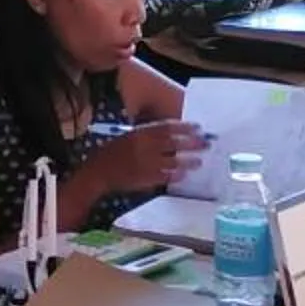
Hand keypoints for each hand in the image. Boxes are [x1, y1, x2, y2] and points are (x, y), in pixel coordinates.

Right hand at [83, 120, 206, 201]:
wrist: (98, 171)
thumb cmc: (113, 152)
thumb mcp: (128, 136)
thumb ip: (147, 134)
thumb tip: (171, 133)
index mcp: (140, 133)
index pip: (167, 127)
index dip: (184, 127)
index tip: (198, 127)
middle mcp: (145, 147)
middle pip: (174, 143)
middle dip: (192, 143)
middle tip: (206, 143)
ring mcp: (146, 163)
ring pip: (173, 161)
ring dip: (188, 161)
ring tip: (200, 161)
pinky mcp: (145, 178)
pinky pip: (165, 176)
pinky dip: (176, 175)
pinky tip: (184, 175)